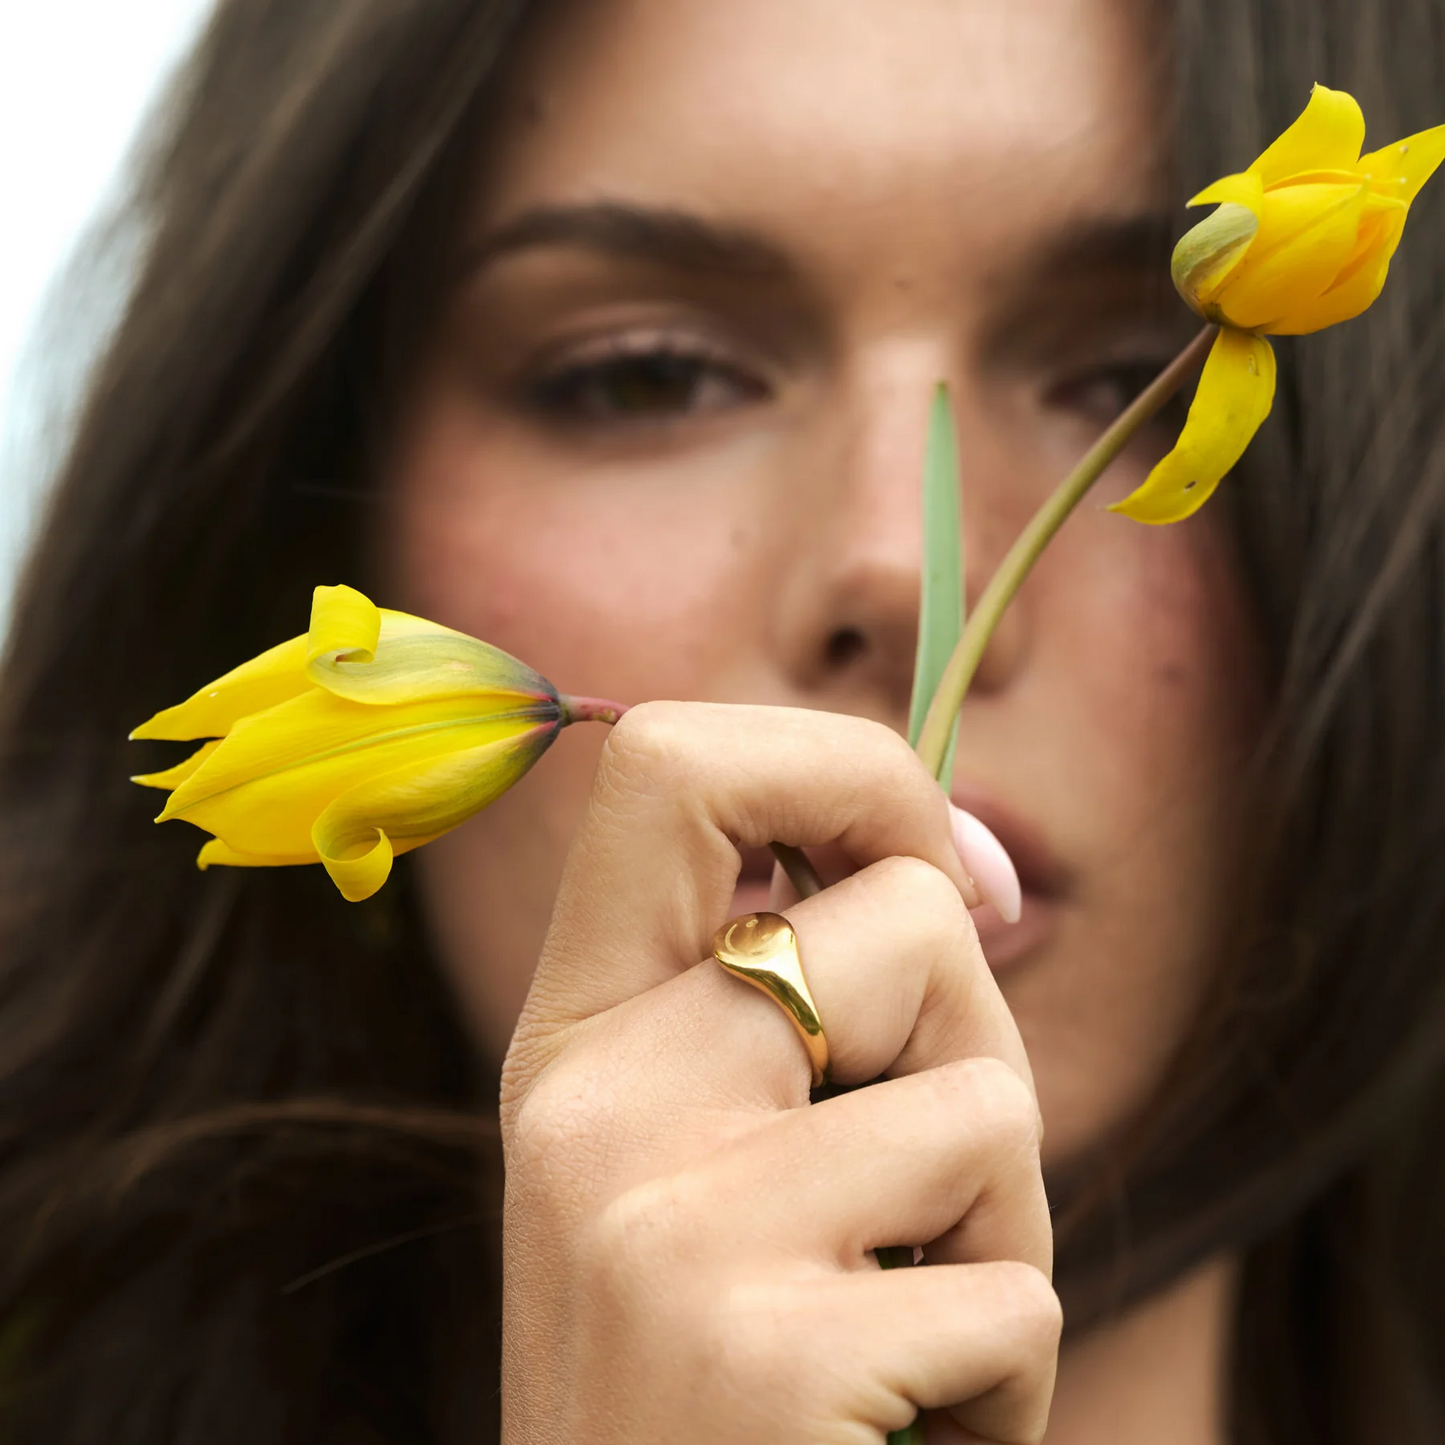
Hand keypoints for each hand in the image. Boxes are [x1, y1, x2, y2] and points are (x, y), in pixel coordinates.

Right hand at [500, 702, 1059, 1443]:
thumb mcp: (696, 1159)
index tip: (926, 863)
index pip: (669, 761)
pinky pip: (1016, 1287)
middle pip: (906, 914)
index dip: (841, 768)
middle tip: (925, 1177)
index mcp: (574, 1032)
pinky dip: (1006, 1371)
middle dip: (982, 1031)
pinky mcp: (766, 1354)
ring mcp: (667, 1224)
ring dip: (1003, 1225)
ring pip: (992, 1096)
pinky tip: (893, 1427)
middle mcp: (594, 1100)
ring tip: (897, 1315)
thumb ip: (795, 1004)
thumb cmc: (712, 1366)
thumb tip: (974, 873)